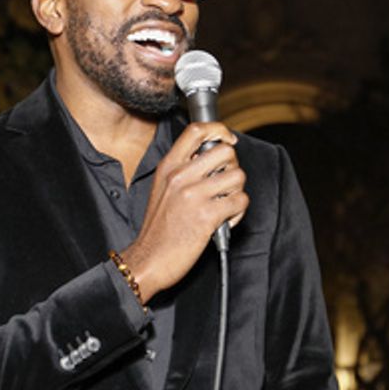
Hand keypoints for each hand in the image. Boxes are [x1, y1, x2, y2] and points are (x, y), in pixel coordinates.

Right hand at [121, 122, 248, 300]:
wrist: (148, 259)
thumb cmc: (158, 229)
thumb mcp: (162, 188)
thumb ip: (183, 169)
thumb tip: (210, 156)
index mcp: (168, 166)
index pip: (196, 131)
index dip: (219, 130)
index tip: (228, 139)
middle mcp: (180, 176)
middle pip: (226, 152)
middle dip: (232, 168)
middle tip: (224, 185)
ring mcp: (194, 195)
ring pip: (238, 177)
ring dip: (237, 192)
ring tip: (224, 205)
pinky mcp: (207, 215)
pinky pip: (240, 202)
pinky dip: (237, 213)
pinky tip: (223, 221)